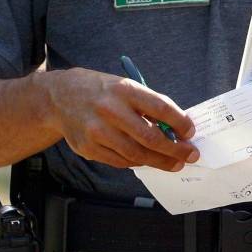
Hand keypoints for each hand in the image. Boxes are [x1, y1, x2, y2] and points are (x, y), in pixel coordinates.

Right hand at [44, 67, 197, 171]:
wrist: (60, 97)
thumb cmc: (103, 92)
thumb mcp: (126, 87)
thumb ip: (148, 106)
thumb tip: (176, 129)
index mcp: (124, 90)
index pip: (160, 108)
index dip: (180, 122)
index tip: (191, 132)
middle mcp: (110, 110)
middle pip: (150, 137)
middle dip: (175, 149)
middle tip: (190, 155)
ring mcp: (97, 131)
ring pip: (136, 154)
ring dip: (160, 161)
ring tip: (174, 163)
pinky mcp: (87, 148)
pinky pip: (119, 161)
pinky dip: (137, 163)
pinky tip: (149, 161)